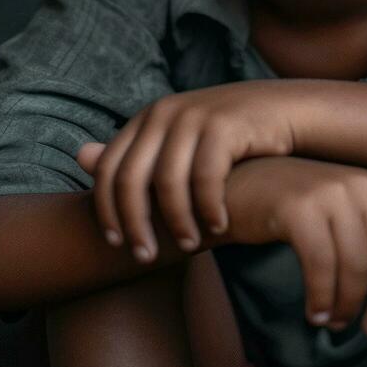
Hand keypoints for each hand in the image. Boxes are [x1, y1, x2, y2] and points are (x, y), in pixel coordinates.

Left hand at [75, 81, 297, 261]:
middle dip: (135, 223)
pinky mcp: (224, 125)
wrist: (287, 110)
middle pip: (130, 178)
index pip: (109, 169)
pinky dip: (208, 208)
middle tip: (146, 256)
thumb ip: (134, 152)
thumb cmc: (229, 136)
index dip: (106, 210)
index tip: (115, 244)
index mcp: (146, 117)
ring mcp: (193, 116)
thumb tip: (79, 157)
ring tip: (189, 247)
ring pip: (167, 182)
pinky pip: (205, 177)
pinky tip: (218, 227)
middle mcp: (164, 112)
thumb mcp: (176, 140)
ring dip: (175, 222)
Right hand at [224, 156, 366, 337]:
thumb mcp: (345, 208)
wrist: (239, 187)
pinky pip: (322, 265)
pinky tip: (316, 313)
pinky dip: (322, 298)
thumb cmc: (298, 208)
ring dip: (349, 306)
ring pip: (357, 266)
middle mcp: (360, 182)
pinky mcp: (298, 207)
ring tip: (336, 323)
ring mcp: (329, 192)